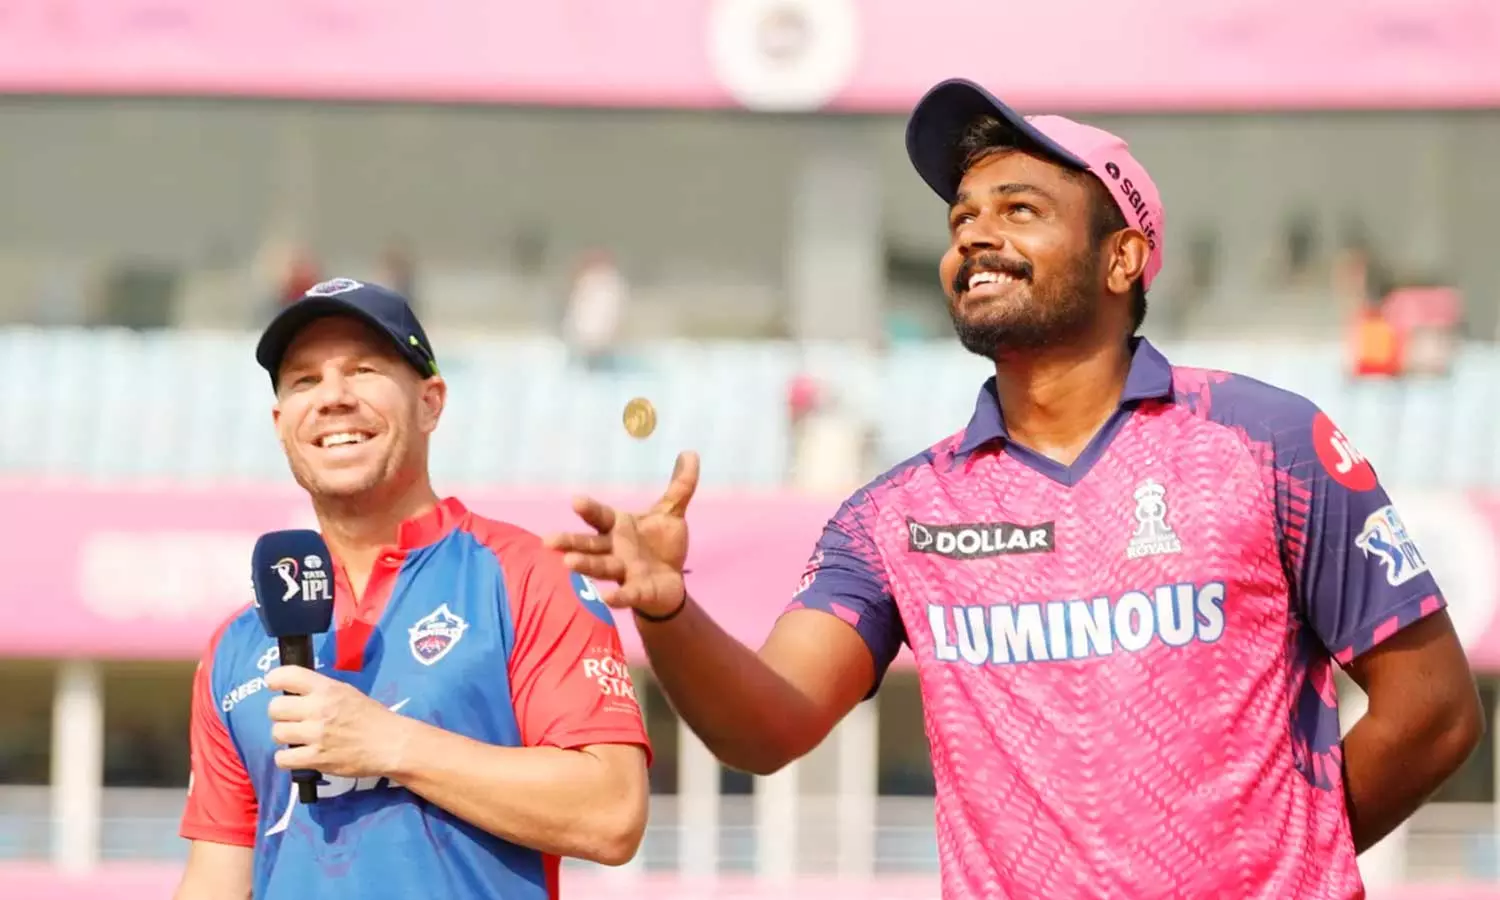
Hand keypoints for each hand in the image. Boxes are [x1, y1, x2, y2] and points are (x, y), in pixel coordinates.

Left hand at [264, 665, 410, 778]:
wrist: (390, 743)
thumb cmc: (370, 716)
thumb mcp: (347, 692)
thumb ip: (320, 691)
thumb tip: (293, 693)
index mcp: (327, 688)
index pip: (286, 676)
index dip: (274, 680)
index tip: (275, 685)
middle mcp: (318, 709)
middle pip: (275, 708)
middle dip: (280, 713)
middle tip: (291, 718)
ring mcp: (316, 735)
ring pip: (277, 733)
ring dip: (284, 736)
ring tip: (297, 738)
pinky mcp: (316, 759)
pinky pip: (282, 759)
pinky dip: (286, 759)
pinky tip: (297, 755)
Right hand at [544, 450, 699, 618]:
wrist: (671, 582)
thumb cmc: (662, 545)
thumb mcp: (672, 512)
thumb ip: (680, 486)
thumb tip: (690, 453)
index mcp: (619, 527)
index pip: (601, 516)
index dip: (589, 509)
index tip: (575, 501)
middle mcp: (615, 549)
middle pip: (590, 545)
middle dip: (572, 542)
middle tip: (549, 540)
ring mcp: (623, 572)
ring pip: (601, 568)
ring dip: (586, 566)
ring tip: (568, 564)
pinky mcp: (636, 592)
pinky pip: (626, 594)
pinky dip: (617, 597)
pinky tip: (607, 598)